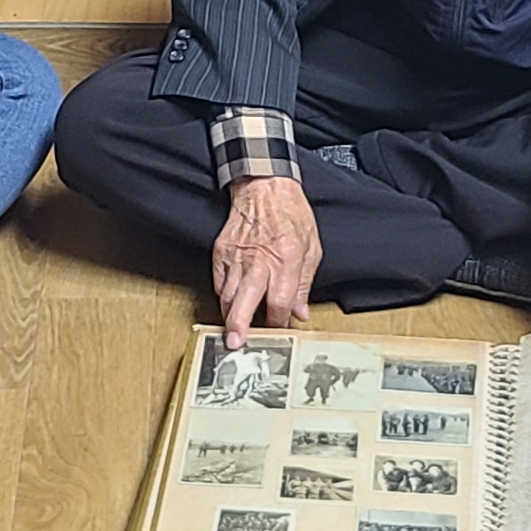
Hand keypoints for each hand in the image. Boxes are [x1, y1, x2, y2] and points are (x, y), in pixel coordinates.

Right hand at [213, 175, 321, 341]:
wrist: (265, 186)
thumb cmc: (291, 214)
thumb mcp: (312, 247)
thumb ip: (304, 284)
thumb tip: (300, 312)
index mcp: (286, 260)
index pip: (279, 302)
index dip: (278, 321)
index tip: (277, 331)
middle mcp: (260, 261)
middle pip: (245, 301)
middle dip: (239, 325)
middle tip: (235, 343)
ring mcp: (237, 256)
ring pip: (227, 295)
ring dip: (229, 315)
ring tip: (233, 329)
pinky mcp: (222, 251)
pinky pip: (218, 281)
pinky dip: (223, 295)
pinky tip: (229, 302)